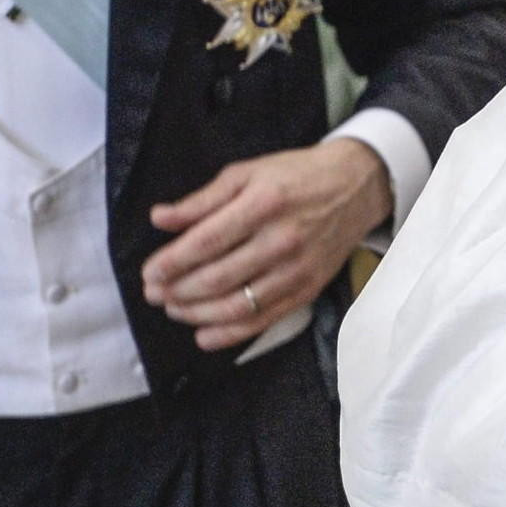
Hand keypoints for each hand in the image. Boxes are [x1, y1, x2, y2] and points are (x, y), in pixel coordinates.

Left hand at [142, 140, 390, 351]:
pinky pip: (263, 320)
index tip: (149, 272)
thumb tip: (160, 218)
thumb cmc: (296, 176)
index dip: (171, 263)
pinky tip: (204, 334)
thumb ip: (202, 200)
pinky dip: (229, 334)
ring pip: (236, 305)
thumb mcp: (247, 172)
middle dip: (177, 291)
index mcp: (263, 204)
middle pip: (217, 278)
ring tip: (173, 308)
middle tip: (153, 293)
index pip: (206, 242)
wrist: (356, 186)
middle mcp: (281, 240)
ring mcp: (296, 269)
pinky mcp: (307, 289)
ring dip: (196, 313)